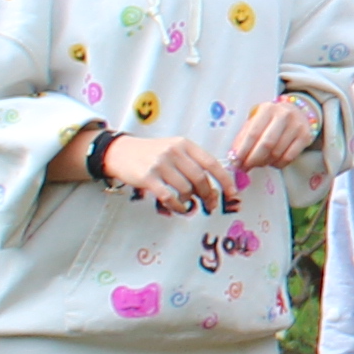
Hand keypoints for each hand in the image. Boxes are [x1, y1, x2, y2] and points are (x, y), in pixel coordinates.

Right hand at [106, 130, 234, 213]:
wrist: (120, 152)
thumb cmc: (152, 153)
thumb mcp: (174, 149)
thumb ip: (192, 161)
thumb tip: (214, 184)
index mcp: (185, 144)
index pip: (211, 163)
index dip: (225, 180)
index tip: (232, 193)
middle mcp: (174, 152)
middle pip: (200, 178)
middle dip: (208, 194)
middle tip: (210, 204)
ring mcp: (160, 164)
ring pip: (186, 189)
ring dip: (191, 201)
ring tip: (190, 205)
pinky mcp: (148, 177)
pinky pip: (169, 197)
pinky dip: (178, 206)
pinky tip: (180, 208)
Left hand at [217, 89, 325, 176]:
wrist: (297, 112)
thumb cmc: (270, 120)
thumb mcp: (256, 121)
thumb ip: (244, 137)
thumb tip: (234, 157)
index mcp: (267, 109)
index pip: (253, 133)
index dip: (243, 150)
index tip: (236, 162)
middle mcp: (284, 115)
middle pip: (266, 144)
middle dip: (253, 159)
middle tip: (245, 168)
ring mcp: (297, 126)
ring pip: (277, 153)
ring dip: (264, 163)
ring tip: (258, 163)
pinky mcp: (305, 137)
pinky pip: (289, 158)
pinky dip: (277, 164)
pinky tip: (272, 162)